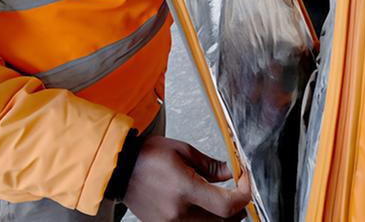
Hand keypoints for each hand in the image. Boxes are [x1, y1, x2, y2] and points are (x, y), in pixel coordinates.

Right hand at [123, 136, 250, 221]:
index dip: (243, 195)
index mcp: (184, 190)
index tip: (244, 183)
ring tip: (223, 199)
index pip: (227, 206)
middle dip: (237, 208)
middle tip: (238, 191)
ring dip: (221, 216)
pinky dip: (204, 218)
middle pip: (222, 221)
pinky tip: (204, 205)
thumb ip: (210, 165)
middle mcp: (178, 212)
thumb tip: (230, 173)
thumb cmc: (146, 156)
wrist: (119, 168)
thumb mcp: (183, 151)